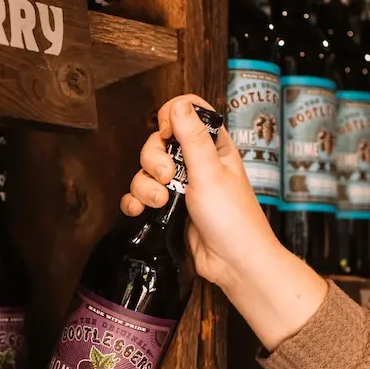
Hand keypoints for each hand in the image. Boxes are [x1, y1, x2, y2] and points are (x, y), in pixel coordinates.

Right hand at [119, 95, 280, 290]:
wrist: (234, 263)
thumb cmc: (233, 218)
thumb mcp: (211, 173)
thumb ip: (192, 138)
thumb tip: (179, 104)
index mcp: (213, 147)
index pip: (188, 112)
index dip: (171, 117)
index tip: (167, 134)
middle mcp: (195, 164)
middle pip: (158, 143)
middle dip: (153, 160)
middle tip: (167, 178)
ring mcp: (181, 187)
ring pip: (146, 172)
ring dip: (145, 186)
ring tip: (160, 202)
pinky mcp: (169, 209)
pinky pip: (141, 197)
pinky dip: (135, 202)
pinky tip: (139, 211)